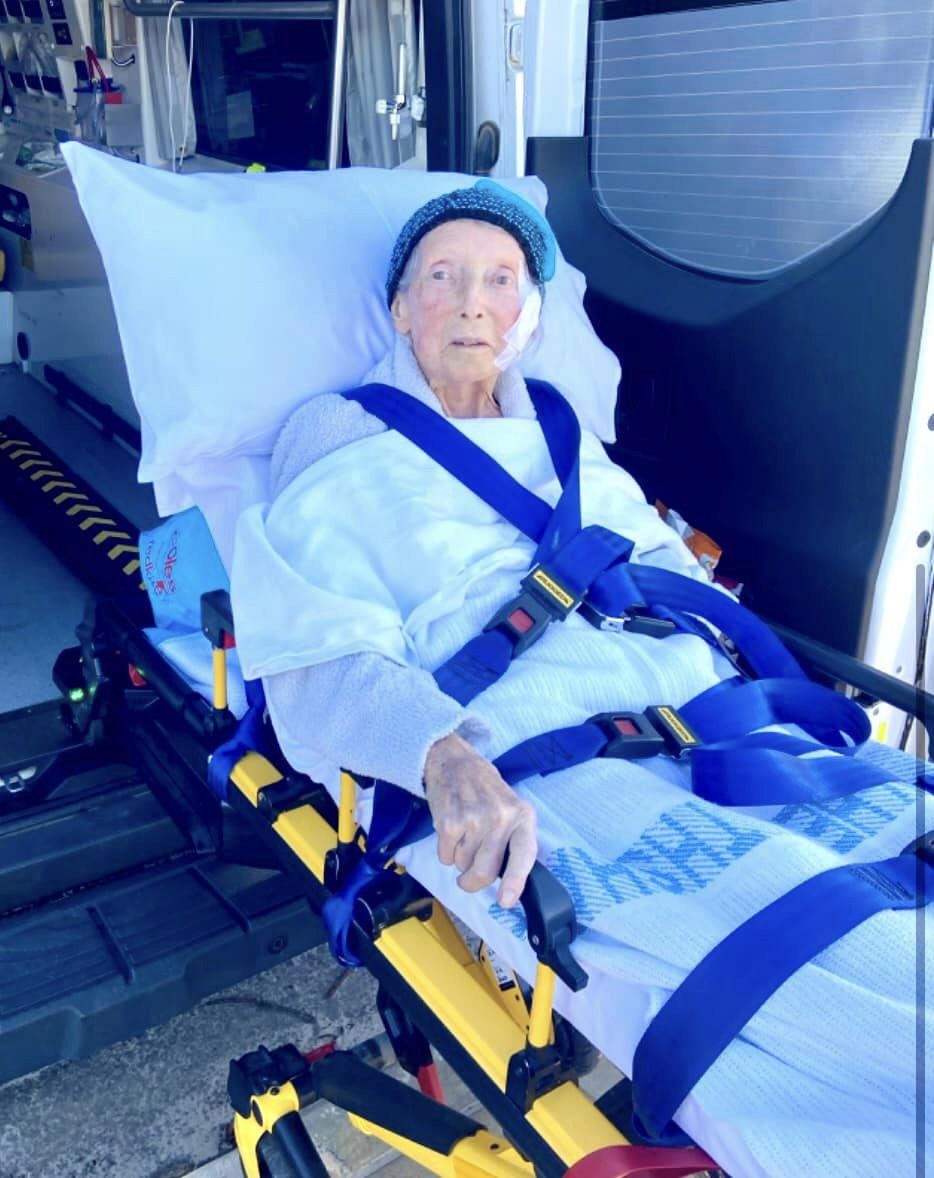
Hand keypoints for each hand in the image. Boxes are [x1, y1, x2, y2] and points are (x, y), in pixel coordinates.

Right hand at [423, 732, 536, 907]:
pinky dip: (445, 851)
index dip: (515, 881)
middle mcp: (501, 817)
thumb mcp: (510, 807)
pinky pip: (445, 857)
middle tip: (468, 879)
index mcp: (522, 816)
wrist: (454, 761)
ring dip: (459, 858)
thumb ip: (513, 839)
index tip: (506, 901)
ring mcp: (474, 819)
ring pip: (463, 866)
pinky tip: (451, 828)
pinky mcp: (449, 822)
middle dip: (473, 882)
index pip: (524, 854)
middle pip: (485, 871)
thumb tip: (510, 883)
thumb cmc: (484, 790)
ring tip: (463, 833)